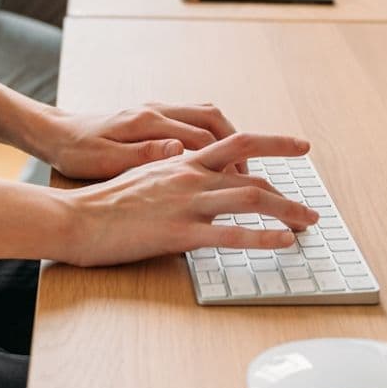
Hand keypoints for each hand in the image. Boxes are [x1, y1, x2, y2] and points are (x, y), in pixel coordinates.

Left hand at [40, 102, 240, 180]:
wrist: (54, 132)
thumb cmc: (75, 150)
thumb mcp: (104, 158)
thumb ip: (143, 154)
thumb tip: (180, 150)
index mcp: (147, 121)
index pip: (201, 137)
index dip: (226, 161)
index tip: (244, 183)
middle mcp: (156, 110)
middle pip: (213, 119)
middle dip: (240, 143)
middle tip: (254, 172)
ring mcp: (155, 111)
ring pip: (207, 115)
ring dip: (229, 137)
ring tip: (243, 165)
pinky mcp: (152, 117)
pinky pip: (193, 119)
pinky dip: (212, 135)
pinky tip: (216, 157)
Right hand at [60, 133, 316, 267]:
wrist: (75, 217)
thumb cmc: (102, 202)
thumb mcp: (141, 176)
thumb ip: (171, 172)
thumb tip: (191, 167)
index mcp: (180, 161)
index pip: (237, 143)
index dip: (273, 143)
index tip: (299, 146)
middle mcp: (189, 176)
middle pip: (252, 174)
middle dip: (288, 190)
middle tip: (311, 208)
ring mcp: (186, 203)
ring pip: (250, 199)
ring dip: (287, 211)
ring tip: (308, 224)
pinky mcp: (179, 232)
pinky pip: (230, 234)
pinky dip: (263, 238)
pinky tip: (283, 244)